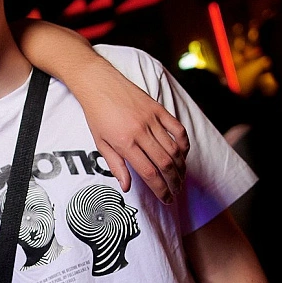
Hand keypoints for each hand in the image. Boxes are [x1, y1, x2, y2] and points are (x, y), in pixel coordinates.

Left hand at [74, 66, 189, 203]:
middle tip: (176, 192)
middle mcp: (140, 132)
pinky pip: (178, 129)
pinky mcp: (158, 109)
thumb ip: (116, 166)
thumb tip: (126, 187)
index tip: (165, 199)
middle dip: (174, 182)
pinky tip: (183, 155)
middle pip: (165, 163)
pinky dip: (184, 144)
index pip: (149, 173)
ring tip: (180, 178)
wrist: (99, 83)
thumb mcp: (100, 143)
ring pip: (174, 148)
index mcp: (125, 143)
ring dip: (180, 167)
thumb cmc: (97, 114)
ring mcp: (152, 119)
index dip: (160, 189)